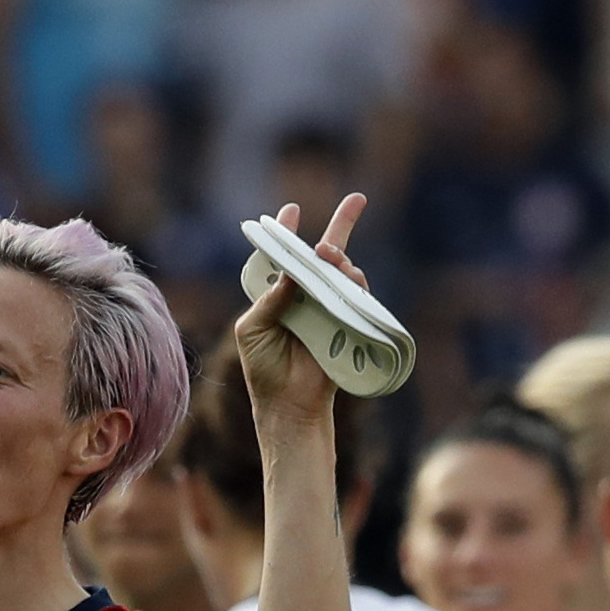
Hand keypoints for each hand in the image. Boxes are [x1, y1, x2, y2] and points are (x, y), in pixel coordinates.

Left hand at [232, 194, 368, 424]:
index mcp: (278, 296)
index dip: (288, 233)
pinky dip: (354, 284)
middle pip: (323, 257)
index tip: (292, 210)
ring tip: (331, 255)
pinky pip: (356, 299)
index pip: (284, 258)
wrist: (288, 406)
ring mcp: (328, 309)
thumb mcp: (252, 330)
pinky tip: (349, 276)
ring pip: (341, 274)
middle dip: (341, 226)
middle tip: (355, 204)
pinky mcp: (346, 325)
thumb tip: (290, 273)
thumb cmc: (264, 370)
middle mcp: (305, 298)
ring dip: (340, 259)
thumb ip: (268, 300)